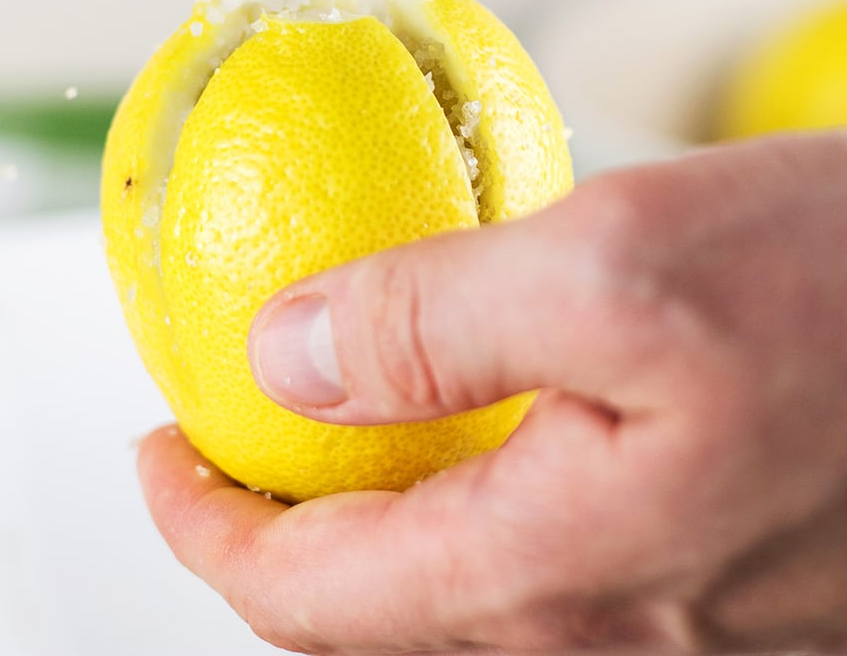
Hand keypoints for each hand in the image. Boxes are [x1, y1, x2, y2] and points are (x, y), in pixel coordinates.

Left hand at [139, 132, 846, 652]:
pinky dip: (468, 498)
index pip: (310, 600)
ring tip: (331, 413)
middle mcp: (614, 628)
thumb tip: (285, 359)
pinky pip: (548, 565)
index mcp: (563, 572)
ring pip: (460, 594)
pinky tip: (473, 415)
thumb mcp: (618, 260)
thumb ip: (434, 320)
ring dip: (372, 514)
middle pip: (376, 614)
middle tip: (227, 428)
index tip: (159, 446)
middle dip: (276, 526)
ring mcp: (674, 616)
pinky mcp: (720, 578)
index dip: (205, 526)